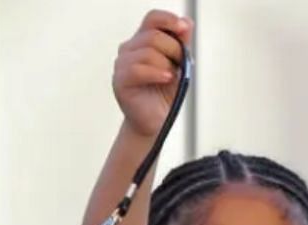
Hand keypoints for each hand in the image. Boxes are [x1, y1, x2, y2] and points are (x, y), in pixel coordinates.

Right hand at [112, 10, 192, 137]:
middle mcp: (129, 49)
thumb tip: (187, 23)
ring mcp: (122, 64)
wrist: (155, 121)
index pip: (152, 19)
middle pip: (153, 36)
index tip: (183, 28)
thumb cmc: (164, 93)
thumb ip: (182, 44)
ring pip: (147, 52)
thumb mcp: (179, 65)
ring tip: (170, 77)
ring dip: (166, 65)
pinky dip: (156, 73)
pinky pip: (138, 70)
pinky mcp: (120, 81)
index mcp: (142, 41)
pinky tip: (166, 79)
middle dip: (174, 49)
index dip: (168, 20)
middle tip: (180, 65)